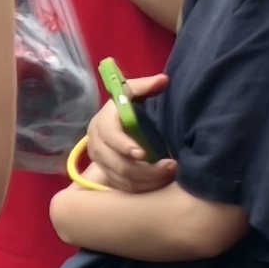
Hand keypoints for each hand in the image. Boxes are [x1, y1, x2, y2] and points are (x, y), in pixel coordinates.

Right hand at [80, 76, 176, 195]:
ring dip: (147, 180)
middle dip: (145, 169)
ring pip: (121, 178)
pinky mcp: (107, 175)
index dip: (124, 146)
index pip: (109, 136)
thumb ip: (145, 86)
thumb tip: (163, 80)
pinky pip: (123, 187)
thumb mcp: (133, 93)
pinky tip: (160, 181)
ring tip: (170, 173)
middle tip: (171, 166)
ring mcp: (101, 162)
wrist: (118, 124)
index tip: (144, 153)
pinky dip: (143, 187)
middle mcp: (97, 144)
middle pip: (116, 163)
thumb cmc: (129, 107)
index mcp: (102, 123)